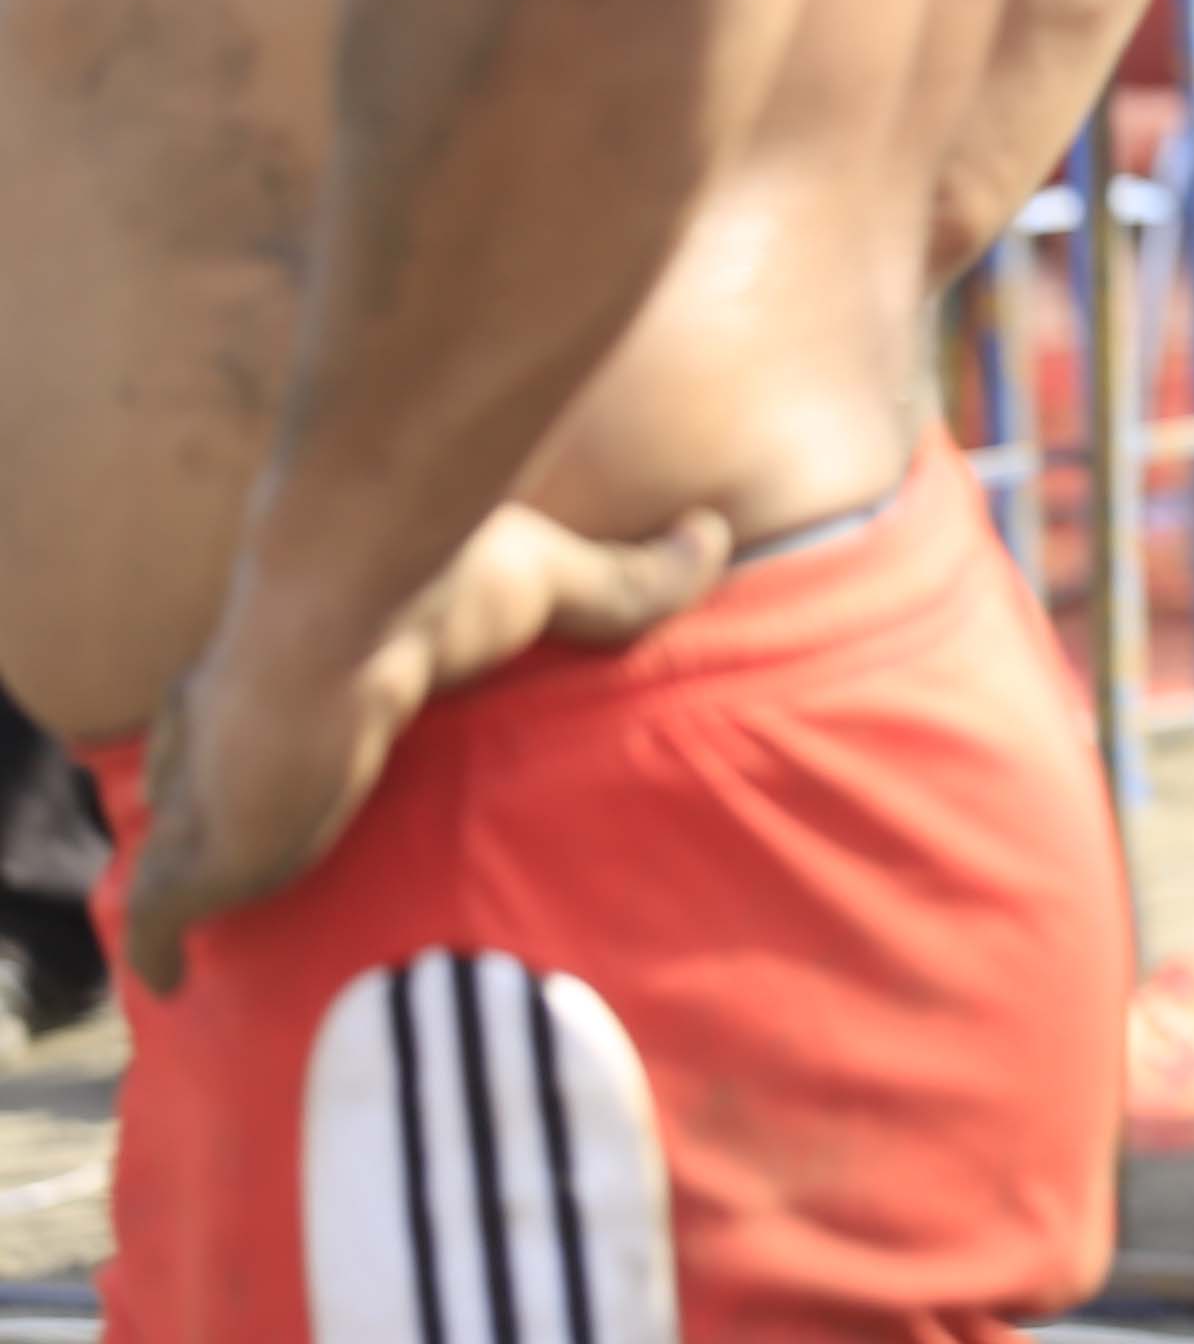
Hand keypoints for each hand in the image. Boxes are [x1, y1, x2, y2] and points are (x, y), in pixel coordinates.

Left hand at [123, 502, 728, 995]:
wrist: (346, 598)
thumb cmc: (434, 575)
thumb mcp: (550, 576)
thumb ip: (625, 577)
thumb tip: (717, 533)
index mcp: (291, 653)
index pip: (259, 699)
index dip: (261, 730)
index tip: (280, 756)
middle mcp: (230, 722)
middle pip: (197, 776)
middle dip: (207, 810)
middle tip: (240, 847)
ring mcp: (209, 792)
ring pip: (171, 846)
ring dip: (177, 882)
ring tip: (196, 920)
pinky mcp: (205, 851)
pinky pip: (159, 917)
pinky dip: (156, 949)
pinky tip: (164, 980)